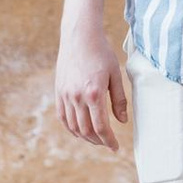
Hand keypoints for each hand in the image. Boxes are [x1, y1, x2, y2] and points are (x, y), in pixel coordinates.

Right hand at [55, 25, 129, 152]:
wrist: (79, 35)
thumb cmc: (101, 52)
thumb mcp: (115, 74)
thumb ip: (119, 99)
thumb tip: (123, 121)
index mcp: (94, 93)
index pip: (101, 127)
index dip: (109, 141)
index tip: (115, 147)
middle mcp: (77, 97)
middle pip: (86, 130)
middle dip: (98, 141)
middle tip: (107, 143)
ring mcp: (65, 95)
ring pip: (73, 126)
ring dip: (85, 137)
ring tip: (95, 139)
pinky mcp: (59, 91)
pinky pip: (62, 116)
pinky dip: (70, 128)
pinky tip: (79, 131)